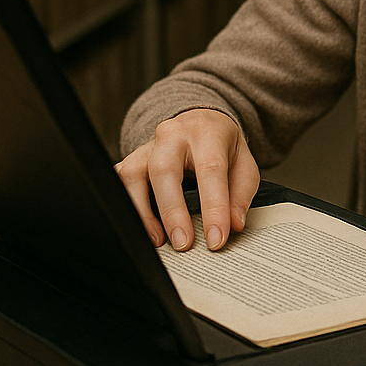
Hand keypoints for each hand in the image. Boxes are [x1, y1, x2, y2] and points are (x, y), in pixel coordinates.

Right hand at [114, 108, 259, 252]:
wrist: (199, 122)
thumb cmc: (221, 146)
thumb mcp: (244, 165)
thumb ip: (241, 195)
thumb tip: (233, 224)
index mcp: (207, 133)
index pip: (210, 170)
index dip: (214, 207)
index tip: (216, 238)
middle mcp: (174, 135)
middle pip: (165, 170)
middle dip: (173, 211)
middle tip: (183, 243)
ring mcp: (148, 146)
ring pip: (135, 175)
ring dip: (144, 212)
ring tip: (159, 239)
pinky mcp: (132, 158)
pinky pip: (121, 182)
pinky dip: (130, 206)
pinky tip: (142, 225)